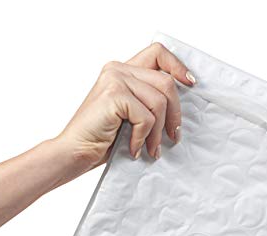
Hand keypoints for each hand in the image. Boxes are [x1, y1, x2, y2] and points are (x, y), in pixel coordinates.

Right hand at [57, 42, 195, 171]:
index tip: (190, 83)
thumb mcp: (130, 115)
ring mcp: (115, 80)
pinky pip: (146, 118)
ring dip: (158, 133)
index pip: (157, 53)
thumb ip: (147, 101)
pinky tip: (134, 149)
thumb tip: (178, 107)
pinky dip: (143, 138)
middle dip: (174, 114)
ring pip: (159, 103)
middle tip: (173, 137)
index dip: (177, 66)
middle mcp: (118, 69)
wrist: (75, 152)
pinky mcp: (114, 95)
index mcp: (122, 70)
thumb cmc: (102, 138)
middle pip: (166, 83)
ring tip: (151, 150)